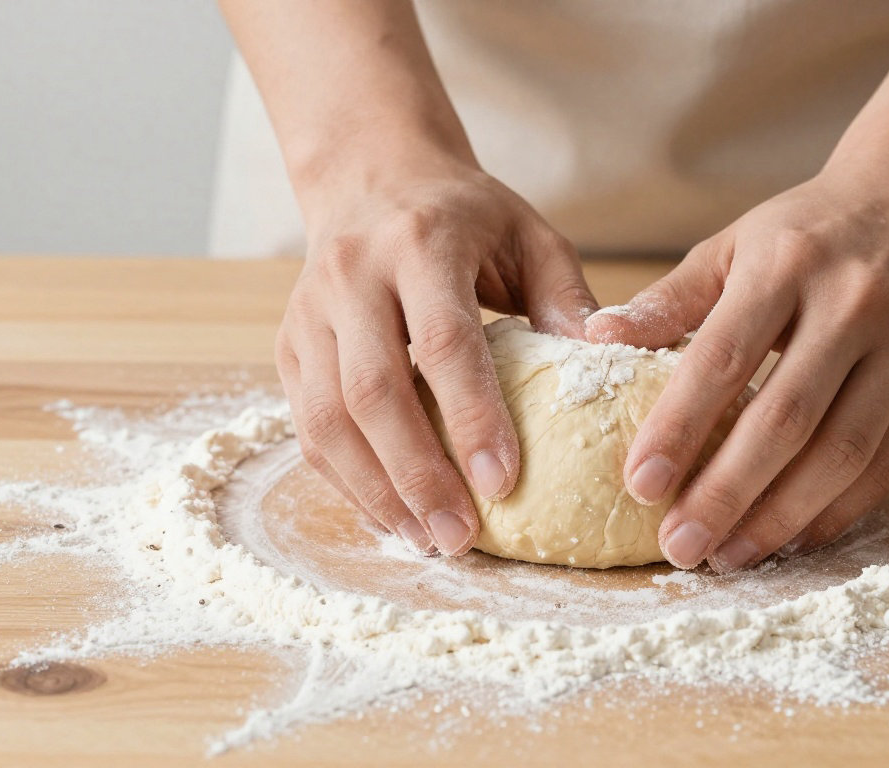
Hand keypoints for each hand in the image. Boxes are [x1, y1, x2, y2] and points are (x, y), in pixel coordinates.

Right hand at [277, 152, 596, 555]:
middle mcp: (351, 275)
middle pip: (372, 391)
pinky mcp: (288, 345)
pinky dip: (346, 479)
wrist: (371, 176)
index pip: (443, 340)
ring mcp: (308, 312)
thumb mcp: (529, 233)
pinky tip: (389, 514)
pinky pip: (306, 426)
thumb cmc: (465, 215)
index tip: (503, 481)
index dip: (471, 416)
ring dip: (375, 490)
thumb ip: (565, 294)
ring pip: (326, 418)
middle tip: (459, 537)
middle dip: (416, 474)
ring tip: (426, 539)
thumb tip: (600, 360)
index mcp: (419, 243)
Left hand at [586, 161, 888, 570]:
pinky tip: (792, 535)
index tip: (639, 486)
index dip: (679, 428)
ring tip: (728, 555)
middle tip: (681, 548)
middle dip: (727, 493)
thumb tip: (595, 340)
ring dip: (781, 516)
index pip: (723, 359)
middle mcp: (854, 302)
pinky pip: (888, 463)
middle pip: (785, 418)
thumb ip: (671, 300)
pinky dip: (837, 509)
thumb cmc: (810, 230)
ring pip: (842, 452)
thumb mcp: (734, 244)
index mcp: (786, 264)